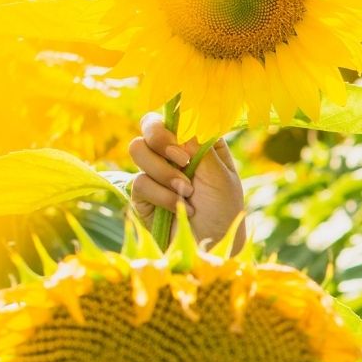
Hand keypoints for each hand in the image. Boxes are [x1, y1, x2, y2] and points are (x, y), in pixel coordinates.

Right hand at [127, 111, 245, 252]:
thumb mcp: (220, 176)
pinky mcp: (141, 193)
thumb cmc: (223, 210)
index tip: (189, 138)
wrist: (212, 246)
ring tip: (187, 192)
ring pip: (137, 149)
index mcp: (196, 140)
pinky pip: (139, 181)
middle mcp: (174, 151)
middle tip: (183, 159)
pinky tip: (181, 208)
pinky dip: (162, 195)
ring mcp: (155, 170)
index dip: (176, 121)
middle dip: (161, 139)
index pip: (176, 114)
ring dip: (164, 171)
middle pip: (150, 124)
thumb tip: (179, 124)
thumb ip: (200, 146)